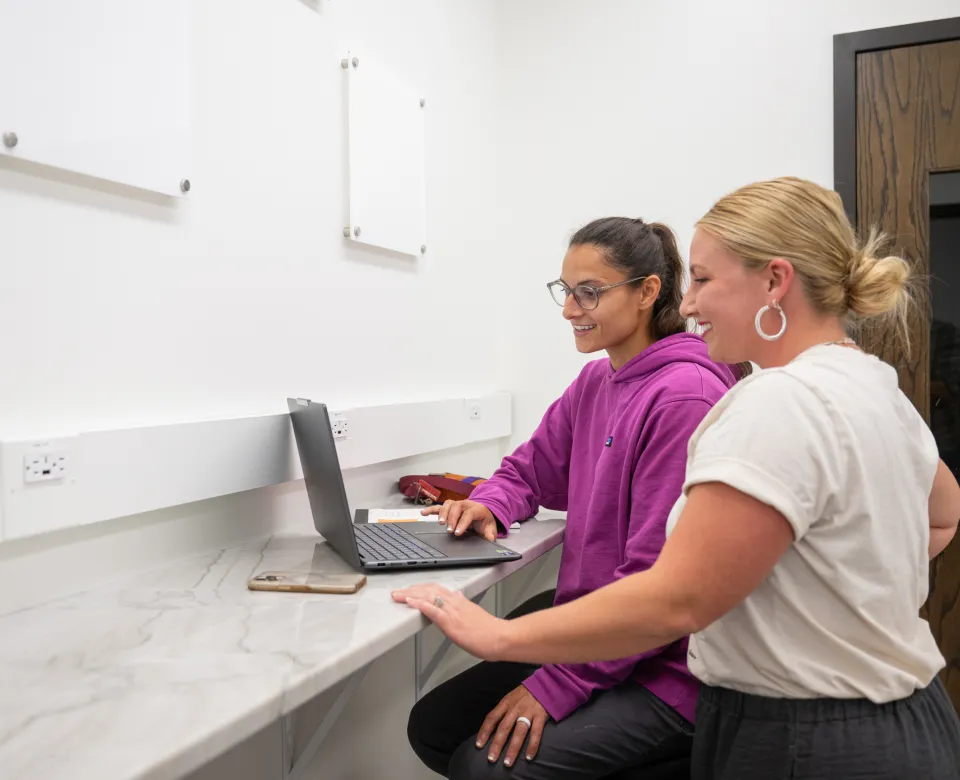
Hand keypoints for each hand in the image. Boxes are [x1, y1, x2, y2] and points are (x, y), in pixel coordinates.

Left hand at [390, 583, 508, 660]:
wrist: (501, 638)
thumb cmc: (490, 630)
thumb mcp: (475, 613)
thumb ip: (464, 604)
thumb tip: (458, 596)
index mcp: (460, 601)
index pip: (437, 589)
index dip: (421, 588)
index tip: (410, 589)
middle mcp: (455, 603)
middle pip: (429, 590)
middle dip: (412, 590)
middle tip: (398, 592)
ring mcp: (453, 612)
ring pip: (428, 597)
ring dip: (411, 595)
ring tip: (398, 595)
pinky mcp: (452, 623)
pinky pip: (433, 610)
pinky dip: (420, 605)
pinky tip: (410, 603)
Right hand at [420, 499, 497, 540]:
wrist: (484, 512)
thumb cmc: (485, 521)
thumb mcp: (491, 528)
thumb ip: (490, 535)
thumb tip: (490, 541)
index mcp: (477, 509)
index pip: (469, 514)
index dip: (463, 523)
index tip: (457, 533)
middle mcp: (466, 504)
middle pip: (457, 507)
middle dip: (452, 518)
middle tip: (449, 530)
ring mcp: (457, 504)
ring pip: (448, 504)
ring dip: (443, 513)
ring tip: (440, 523)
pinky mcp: (450, 507)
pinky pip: (440, 506)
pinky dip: (431, 509)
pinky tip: (423, 513)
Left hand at [477, 684, 548, 766]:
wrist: (546, 681)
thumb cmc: (527, 691)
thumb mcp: (512, 696)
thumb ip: (504, 709)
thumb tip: (494, 725)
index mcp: (506, 702)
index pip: (492, 718)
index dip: (484, 731)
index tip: (479, 745)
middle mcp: (515, 708)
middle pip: (504, 728)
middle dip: (496, 744)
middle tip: (491, 758)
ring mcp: (528, 712)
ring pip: (518, 732)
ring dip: (512, 748)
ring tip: (507, 762)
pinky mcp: (540, 715)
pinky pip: (536, 733)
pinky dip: (532, 746)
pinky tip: (529, 757)